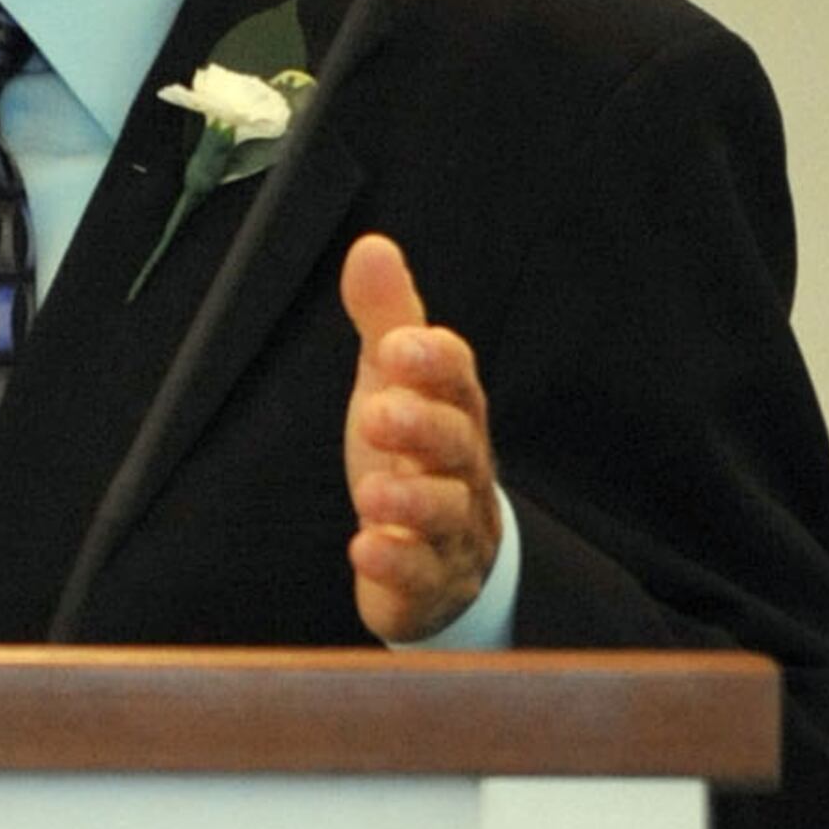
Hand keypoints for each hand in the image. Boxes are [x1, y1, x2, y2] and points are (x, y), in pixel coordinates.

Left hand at [340, 231, 500, 640]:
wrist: (444, 559)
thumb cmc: (415, 457)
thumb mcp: (393, 384)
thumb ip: (385, 321)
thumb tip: (370, 246)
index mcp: (455, 413)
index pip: (459, 380)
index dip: (434, 362)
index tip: (398, 344)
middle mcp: (462, 470)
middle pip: (458, 443)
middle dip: (423, 426)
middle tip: (376, 413)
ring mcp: (450, 530)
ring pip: (445, 512)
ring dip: (410, 499)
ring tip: (371, 491)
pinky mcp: (427, 582)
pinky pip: (421, 574)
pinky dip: (395, 562)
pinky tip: (365, 547)